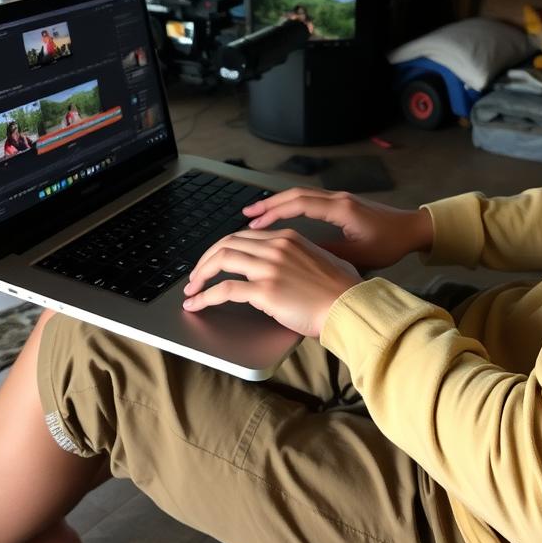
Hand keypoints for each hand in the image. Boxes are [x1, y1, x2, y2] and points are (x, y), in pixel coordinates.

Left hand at [182, 229, 362, 336]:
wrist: (350, 307)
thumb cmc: (342, 290)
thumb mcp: (323, 260)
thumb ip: (304, 257)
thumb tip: (297, 266)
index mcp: (288, 238)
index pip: (244, 235)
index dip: (223, 248)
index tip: (214, 260)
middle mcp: (276, 247)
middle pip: (227, 243)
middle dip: (206, 259)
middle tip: (196, 275)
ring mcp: (269, 268)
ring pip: (221, 260)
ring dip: (201, 275)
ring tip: (192, 289)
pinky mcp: (265, 291)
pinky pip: (224, 290)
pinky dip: (205, 296)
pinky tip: (196, 304)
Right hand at [242, 188, 432, 269]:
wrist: (412, 228)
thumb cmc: (390, 244)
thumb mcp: (359, 256)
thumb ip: (329, 254)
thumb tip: (299, 256)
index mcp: (341, 209)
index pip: (300, 203)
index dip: (275, 211)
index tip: (254, 222)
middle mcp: (337, 198)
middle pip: (296, 194)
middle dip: (269, 204)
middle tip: (246, 215)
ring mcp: (339, 198)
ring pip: (302, 194)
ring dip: (279, 202)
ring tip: (257, 215)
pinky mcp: (342, 203)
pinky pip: (310, 199)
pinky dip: (292, 205)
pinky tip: (282, 215)